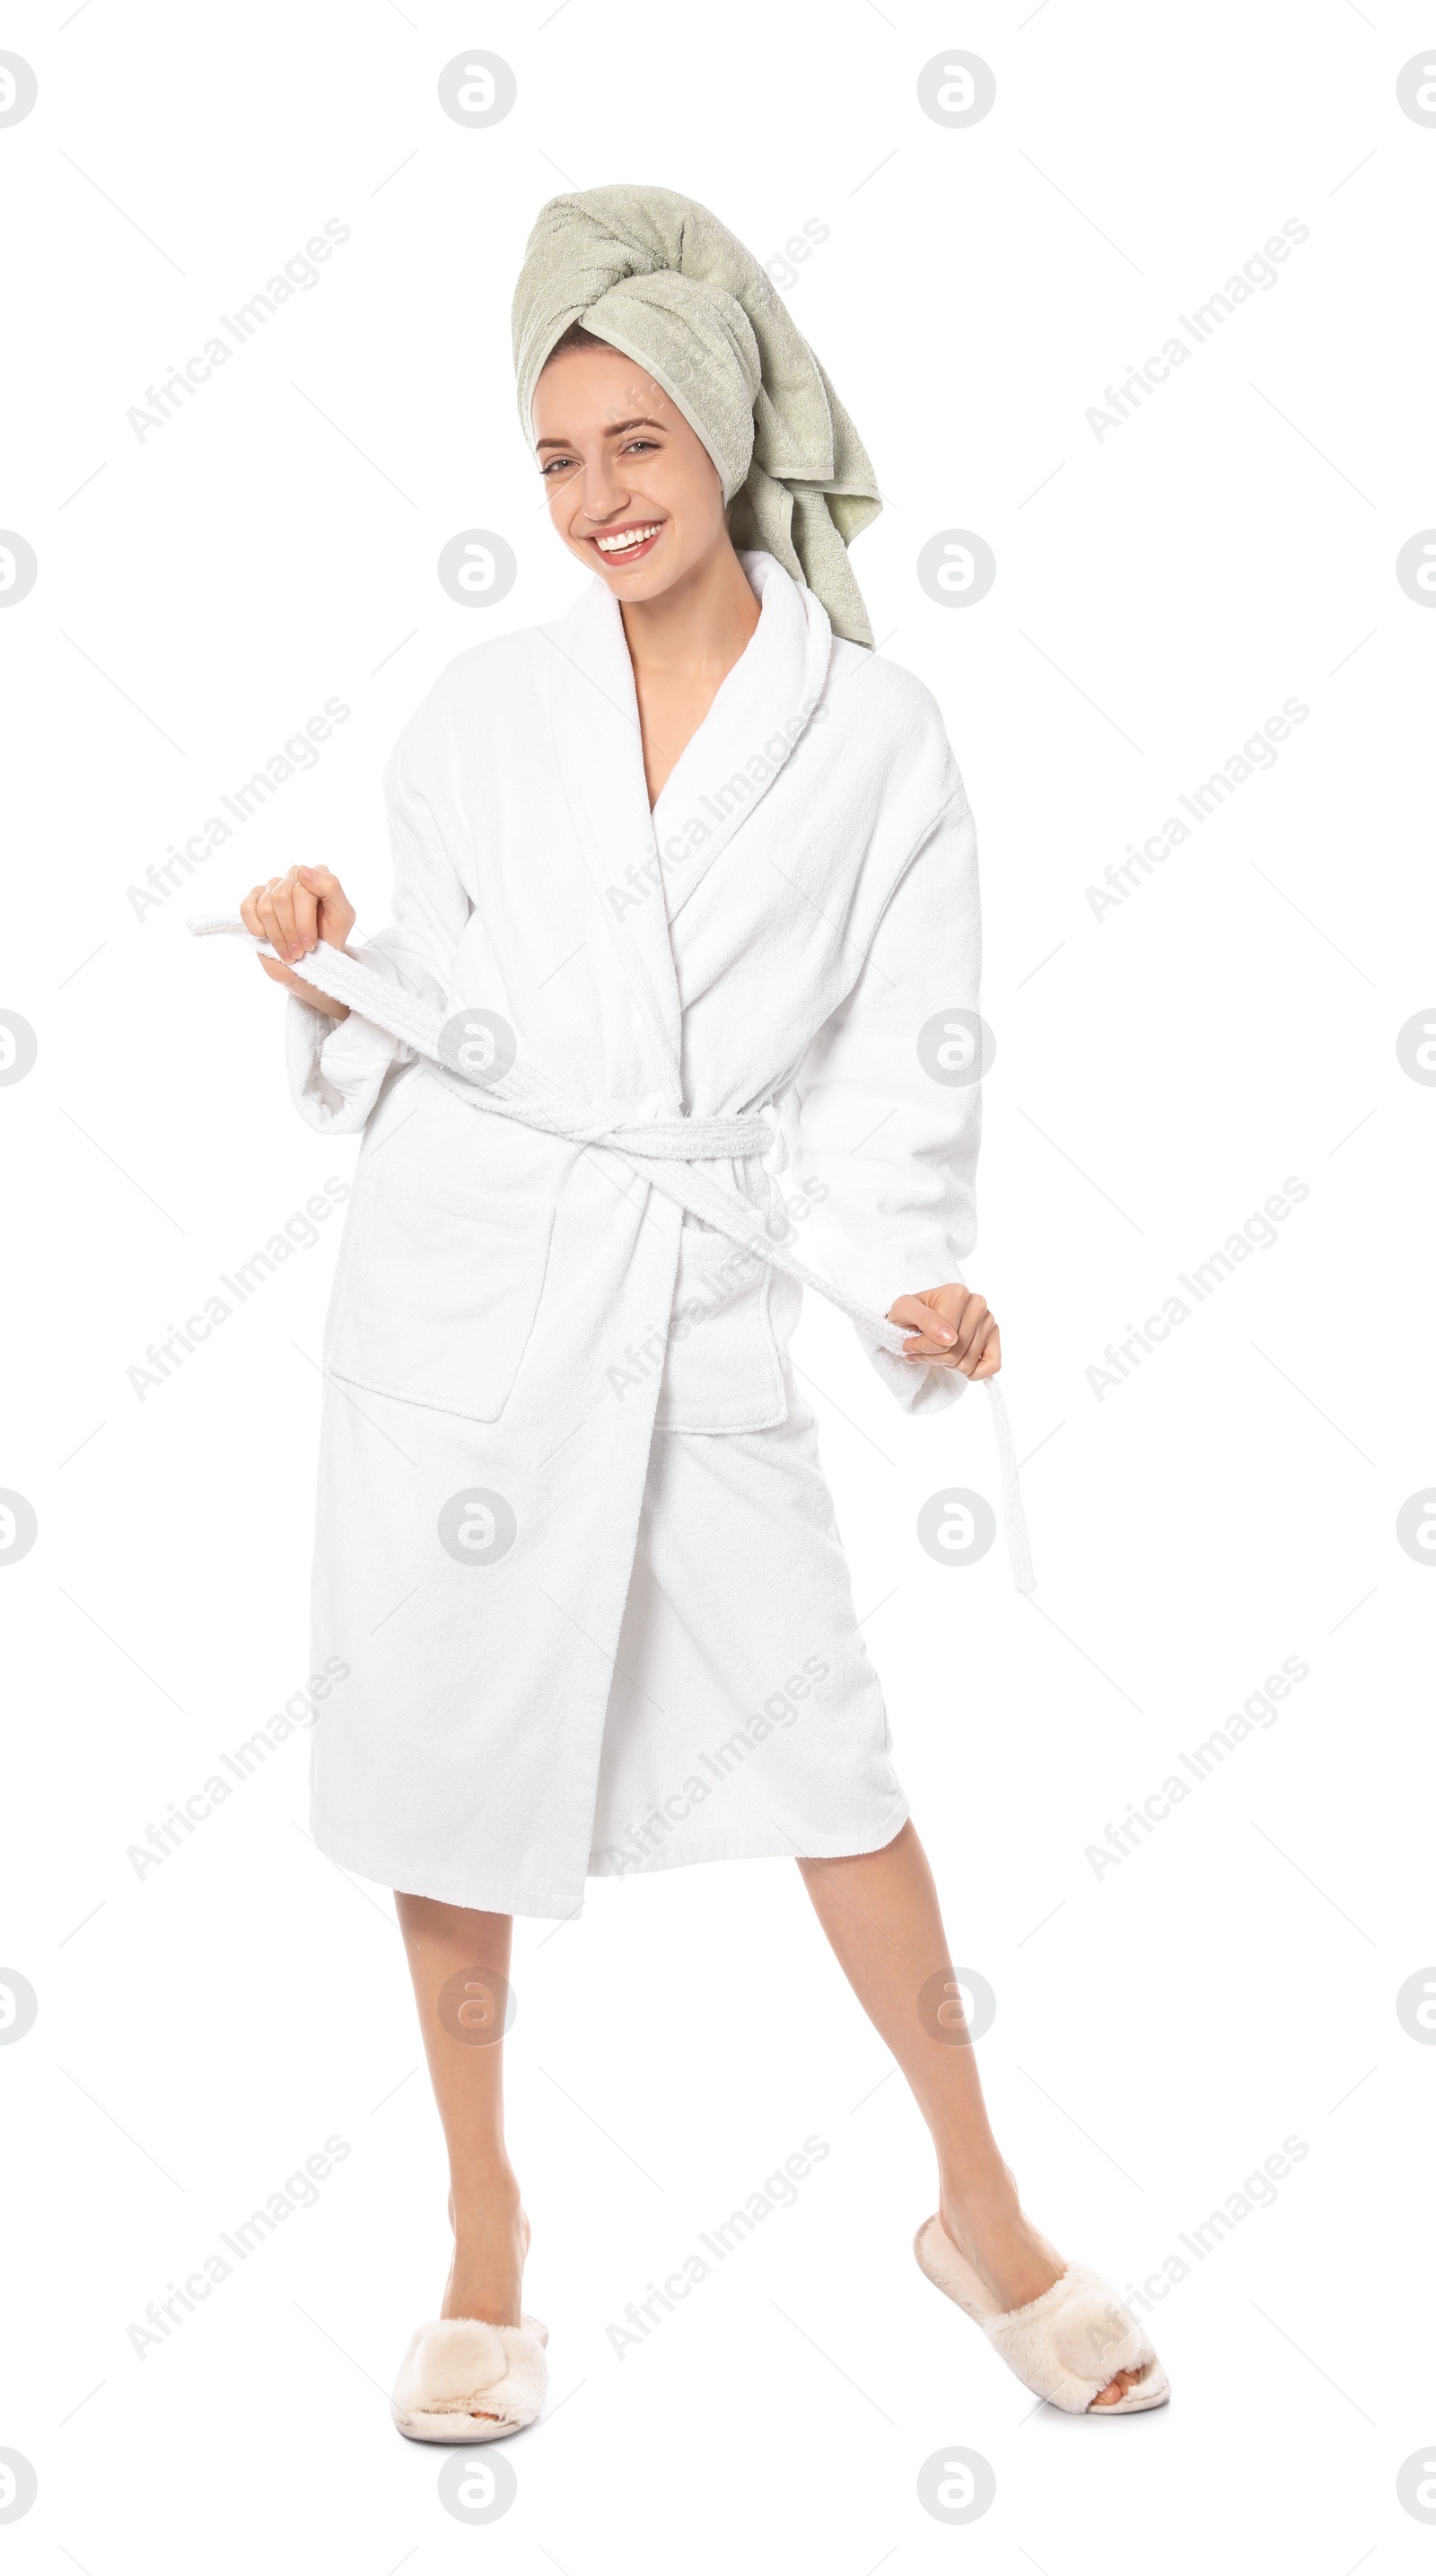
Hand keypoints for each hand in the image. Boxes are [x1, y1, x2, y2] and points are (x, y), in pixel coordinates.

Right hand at [240, 866, 354, 1018]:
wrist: (311, 965)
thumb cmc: (329, 940)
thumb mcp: (343, 917)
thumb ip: (331, 888)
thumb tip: (302, 870)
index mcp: (317, 875)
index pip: (303, 889)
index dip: (305, 921)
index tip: (310, 944)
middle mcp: (293, 876)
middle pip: (281, 897)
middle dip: (290, 931)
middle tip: (299, 952)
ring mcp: (272, 886)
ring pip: (266, 907)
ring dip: (277, 937)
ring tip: (289, 953)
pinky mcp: (254, 899)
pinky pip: (246, 908)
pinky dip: (256, 928)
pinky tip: (266, 938)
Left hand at [887, 1284, 1000, 1376]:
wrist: (920, 1312)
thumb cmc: (912, 1312)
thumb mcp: (904, 1309)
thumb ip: (924, 1319)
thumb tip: (950, 1338)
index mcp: (957, 1294)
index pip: (942, 1340)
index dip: (920, 1348)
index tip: (909, 1344)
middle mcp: (978, 1305)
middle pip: (954, 1354)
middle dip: (932, 1357)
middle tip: (921, 1350)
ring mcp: (989, 1321)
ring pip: (967, 1364)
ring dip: (946, 1365)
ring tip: (936, 1352)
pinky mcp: (994, 1338)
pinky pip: (992, 1367)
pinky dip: (973, 1372)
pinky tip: (957, 1362)